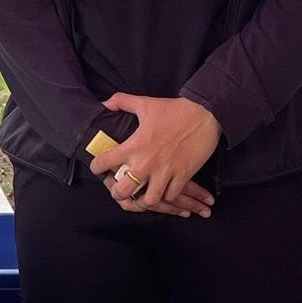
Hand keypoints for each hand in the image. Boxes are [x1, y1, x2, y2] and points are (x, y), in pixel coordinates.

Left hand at [87, 94, 219, 216]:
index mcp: (134, 146)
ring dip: (145, 199)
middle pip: (123, 192)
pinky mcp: (183, 175)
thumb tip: (104, 103)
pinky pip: (171, 196)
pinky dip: (167, 195)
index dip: (96, 167)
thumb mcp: (144, 103)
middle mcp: (146, 162)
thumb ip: (121, 102)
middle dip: (118, 193)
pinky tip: (164, 188)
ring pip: (149, 200)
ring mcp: (165, 171)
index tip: (99, 168)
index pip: (104, 163)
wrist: (205, 113)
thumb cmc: (174, 109)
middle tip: (120, 187)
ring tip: (143, 193)